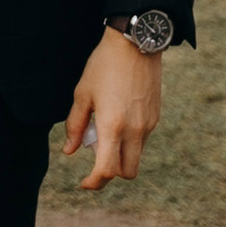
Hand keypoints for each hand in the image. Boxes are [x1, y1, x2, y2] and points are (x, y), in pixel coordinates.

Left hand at [61, 26, 164, 192]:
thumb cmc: (103, 66)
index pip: (106, 170)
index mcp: (113, 127)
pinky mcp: (155, 117)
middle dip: (111, 173)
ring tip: (104, 132)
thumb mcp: (82, 94)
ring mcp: (148, 125)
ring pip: (136, 156)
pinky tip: (117, 120)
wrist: (135, 44)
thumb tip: (70, 151)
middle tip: (95, 159)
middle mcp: (134, 130)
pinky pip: (142, 140)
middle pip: (127, 172)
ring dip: (121, 156)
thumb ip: (75, 125)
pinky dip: (129, 141)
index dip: (94, 182)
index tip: (84, 182)